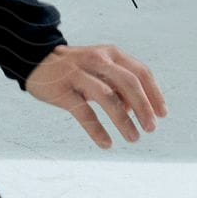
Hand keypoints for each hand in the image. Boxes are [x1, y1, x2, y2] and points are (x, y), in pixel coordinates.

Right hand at [23, 43, 167, 149]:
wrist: (34, 60)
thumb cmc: (75, 68)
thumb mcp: (99, 69)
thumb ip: (118, 86)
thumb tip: (134, 111)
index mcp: (111, 54)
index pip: (141, 72)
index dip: (154, 94)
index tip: (162, 115)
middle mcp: (97, 60)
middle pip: (129, 84)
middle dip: (144, 108)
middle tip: (151, 129)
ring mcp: (78, 74)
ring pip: (108, 98)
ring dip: (124, 121)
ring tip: (133, 138)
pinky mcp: (63, 90)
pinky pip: (84, 113)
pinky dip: (97, 130)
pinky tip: (106, 144)